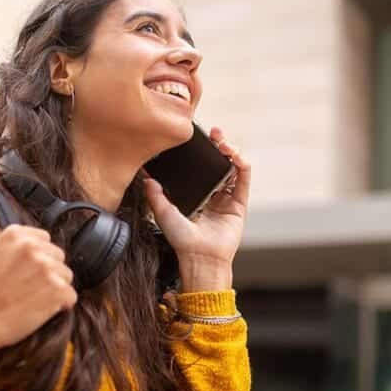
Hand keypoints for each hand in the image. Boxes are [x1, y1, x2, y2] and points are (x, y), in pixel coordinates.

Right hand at [0, 225, 75, 355]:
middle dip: (49, 270)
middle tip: (31, 286)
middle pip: (58, 255)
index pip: (44, 238)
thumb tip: (17, 232)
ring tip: (36, 298)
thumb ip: (0, 238)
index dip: (39, 256)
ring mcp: (47, 267)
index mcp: (15, 234)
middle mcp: (33, 247)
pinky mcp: (57, 289)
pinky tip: (44, 309)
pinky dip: (62, 304)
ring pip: (66, 275)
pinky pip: (71, 295)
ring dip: (56, 287)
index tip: (29, 270)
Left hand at [143, 127, 250, 290]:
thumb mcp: (163, 213)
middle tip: (213, 133)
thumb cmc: (182, 241)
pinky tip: (235, 154)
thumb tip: (146, 177)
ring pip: (233, 167)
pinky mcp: (239, 203)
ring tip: (223, 142)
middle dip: (217, 145)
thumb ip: (156, 195)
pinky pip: (244, 178)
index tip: (195, 138)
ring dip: (231, 150)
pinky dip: (242, 163)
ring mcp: (227, 197)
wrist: (200, 257)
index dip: (201, 152)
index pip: (201, 167)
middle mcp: (213, 194)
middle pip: (218, 162)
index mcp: (197, 194)